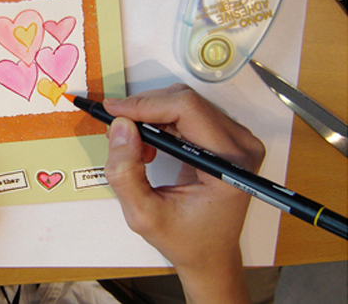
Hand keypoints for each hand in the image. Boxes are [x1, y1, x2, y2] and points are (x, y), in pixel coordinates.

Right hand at [103, 84, 264, 303]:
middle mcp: (241, 146)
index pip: (187, 110)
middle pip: (186, 101)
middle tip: (120, 135)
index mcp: (229, 166)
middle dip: (144, 111)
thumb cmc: (185, 240)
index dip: (145, 104)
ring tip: (139, 151)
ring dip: (152, 117)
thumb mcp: (144, 215)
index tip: (112, 111)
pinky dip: (162, 122)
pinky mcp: (229, 137)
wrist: (211, 254)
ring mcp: (238, 139)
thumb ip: (125, 173)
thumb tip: (120, 127)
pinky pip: (189, 112)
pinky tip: (152, 147)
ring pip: (185, 102)